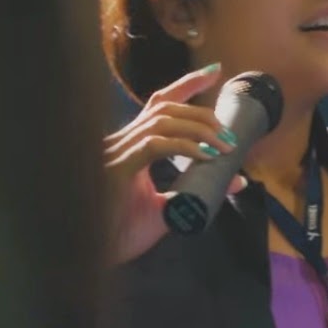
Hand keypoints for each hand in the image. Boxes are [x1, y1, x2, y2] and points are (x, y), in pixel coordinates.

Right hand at [103, 65, 245, 263]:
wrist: (90, 256)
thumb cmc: (121, 233)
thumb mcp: (170, 209)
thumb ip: (199, 193)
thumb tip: (237, 180)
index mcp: (130, 147)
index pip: (159, 105)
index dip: (186, 85)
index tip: (215, 72)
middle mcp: (122, 142)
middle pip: (164, 107)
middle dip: (202, 112)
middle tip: (230, 133)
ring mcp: (117, 152)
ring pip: (162, 121)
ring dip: (199, 129)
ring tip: (224, 146)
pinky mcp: (116, 168)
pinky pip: (155, 145)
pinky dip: (184, 146)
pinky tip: (205, 156)